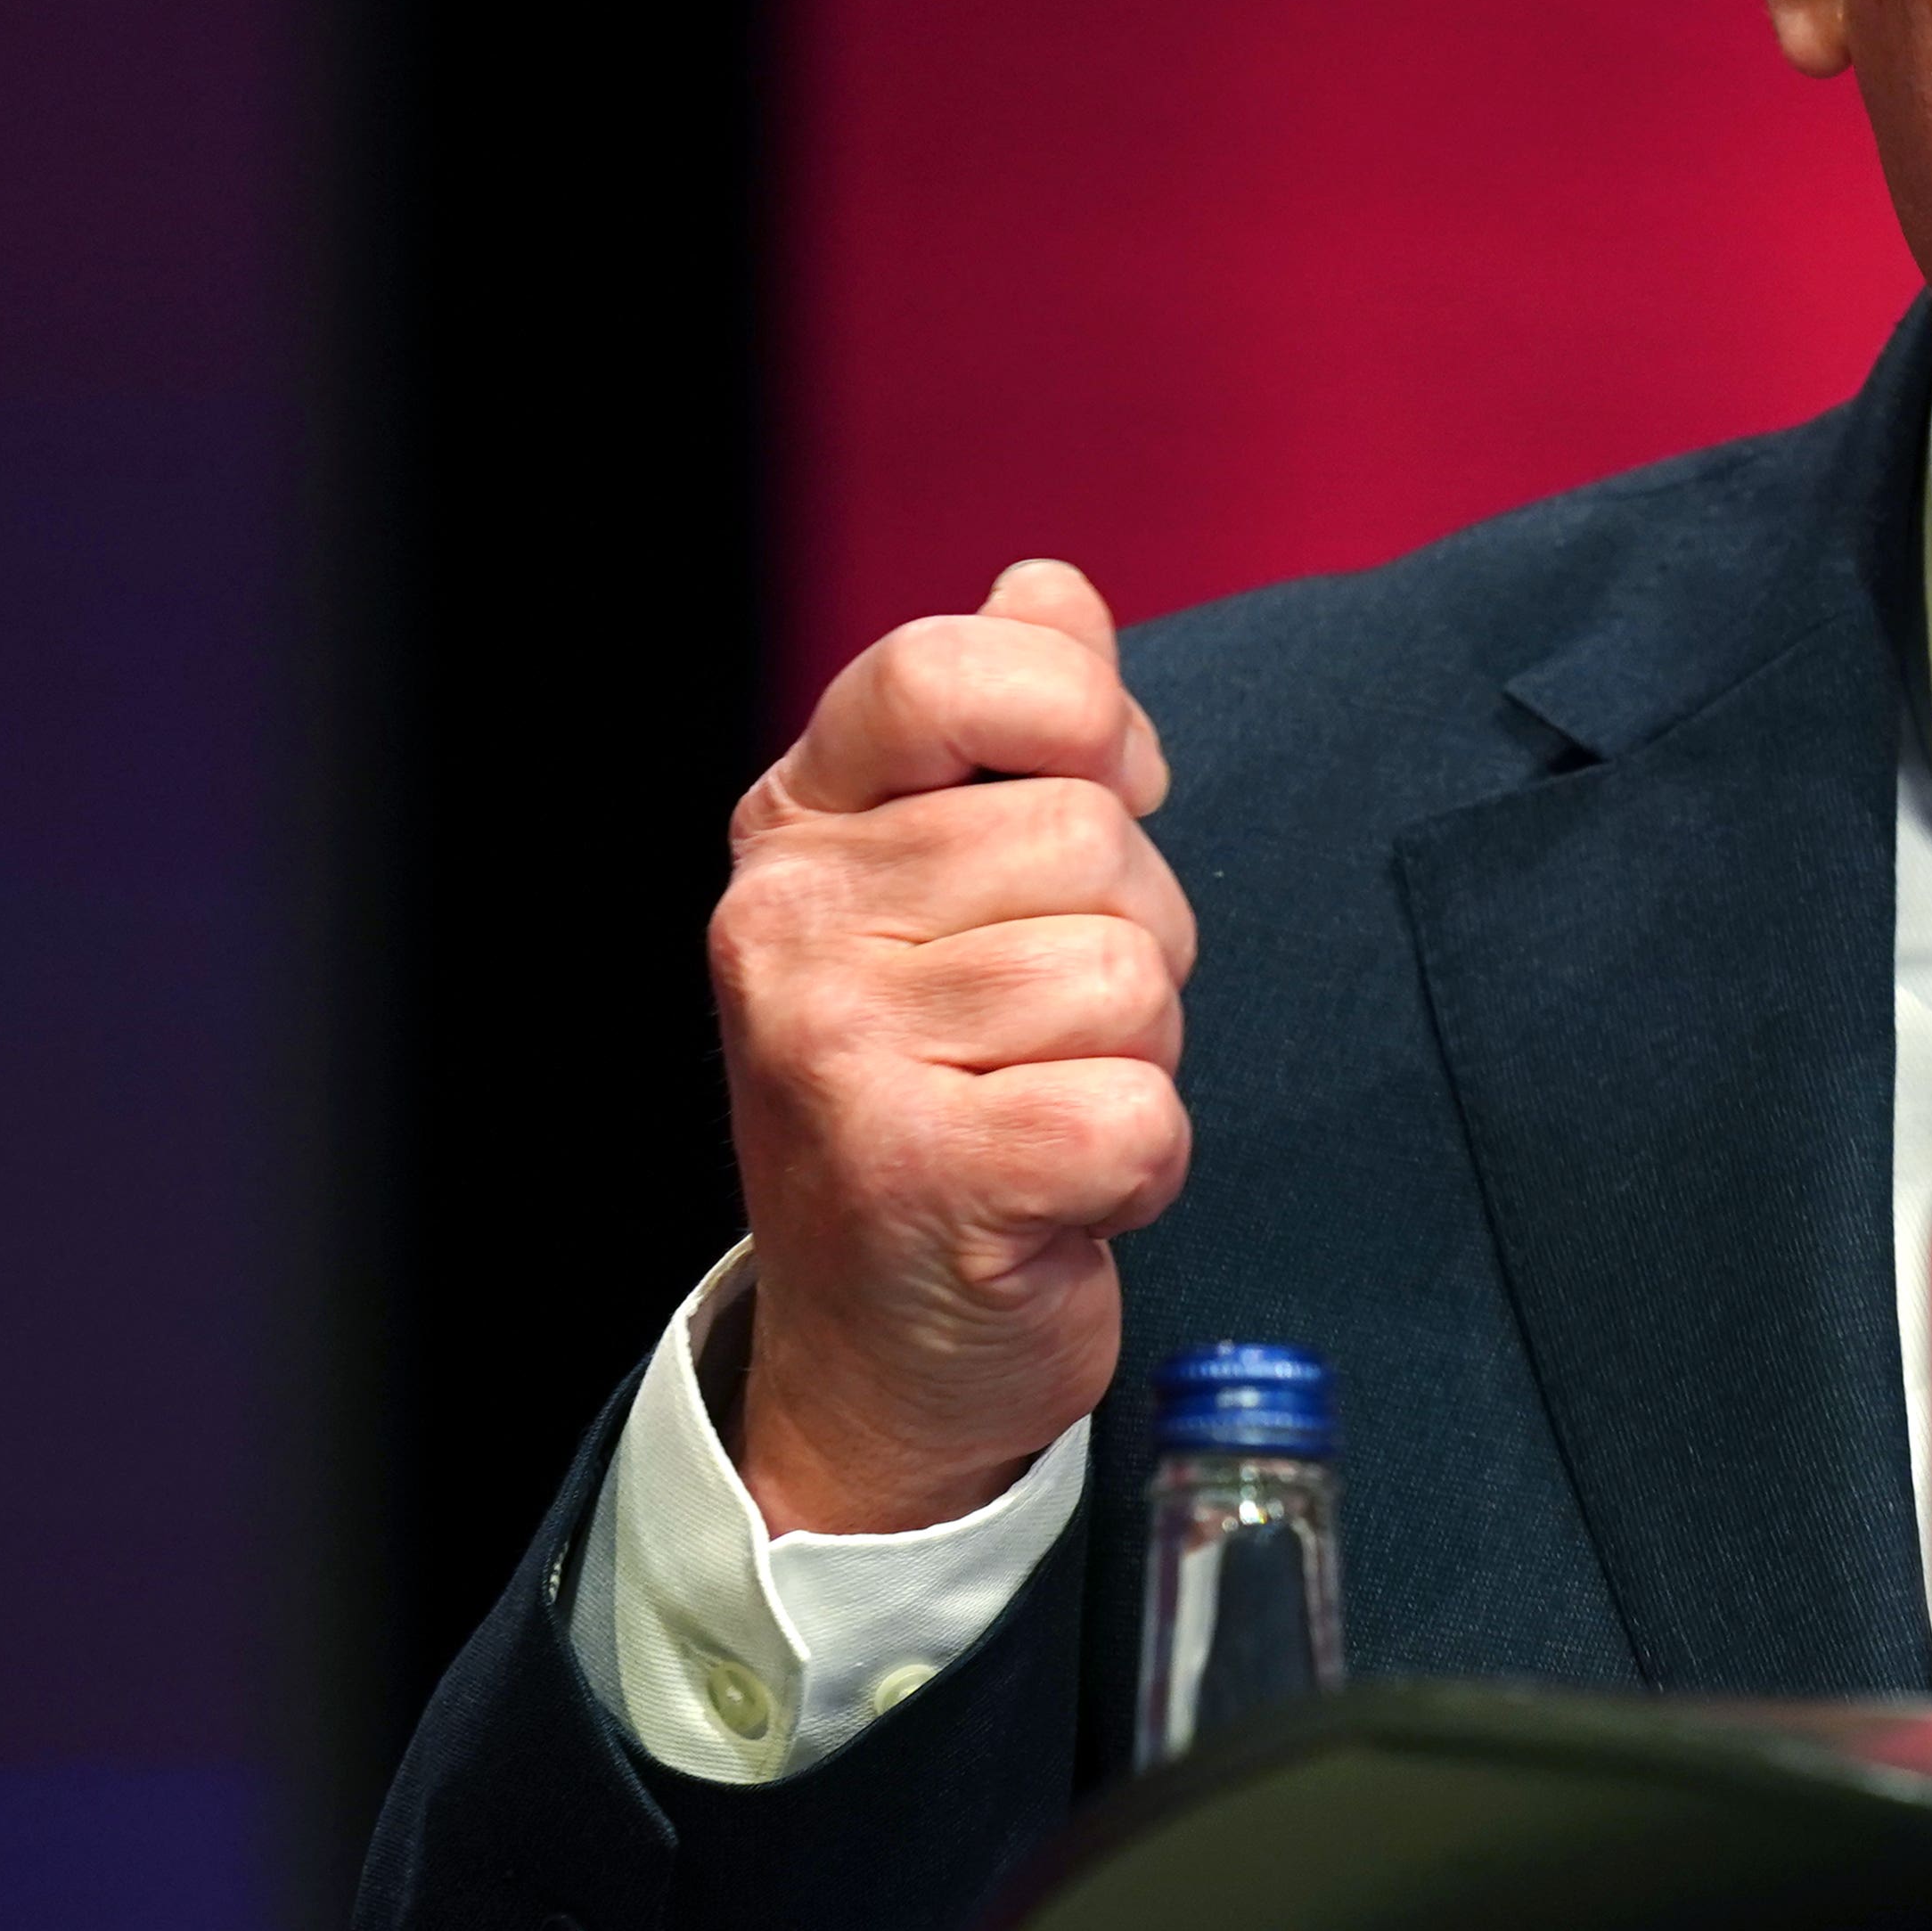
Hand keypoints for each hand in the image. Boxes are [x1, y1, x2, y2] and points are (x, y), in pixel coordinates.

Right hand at [711, 560, 1194, 1535]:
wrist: (879, 1343)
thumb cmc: (945, 1088)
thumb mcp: (953, 889)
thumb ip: (1014, 732)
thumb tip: (1050, 587)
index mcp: (800, 828)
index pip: (948, 671)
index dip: (1080, 717)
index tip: (1098, 794)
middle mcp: (788, 925)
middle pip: (1091, 838)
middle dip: (1133, 935)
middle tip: (1052, 1029)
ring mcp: (839, 1053)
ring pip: (1129, 977)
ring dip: (1137, 1056)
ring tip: (1046, 1103)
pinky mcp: (921, 1177)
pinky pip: (1138, 1114)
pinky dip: (1143, 1164)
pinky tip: (1063, 1190)